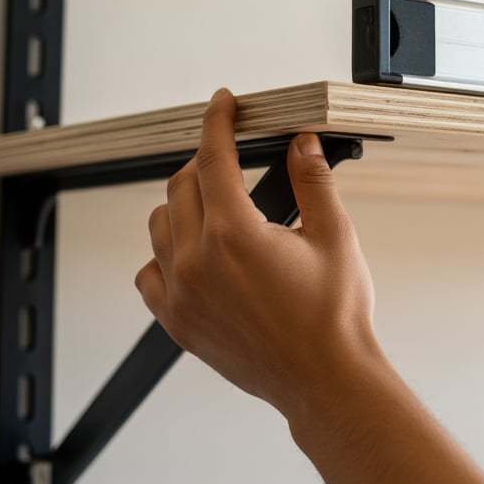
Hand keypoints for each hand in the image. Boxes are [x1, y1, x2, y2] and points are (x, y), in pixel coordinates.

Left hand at [134, 88, 377, 421]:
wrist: (325, 379)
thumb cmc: (334, 315)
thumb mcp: (334, 237)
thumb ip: (313, 182)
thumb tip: (301, 143)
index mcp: (235, 233)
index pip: (213, 158)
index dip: (217, 122)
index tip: (222, 103)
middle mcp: (196, 261)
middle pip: (181, 185)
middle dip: (204, 162)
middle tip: (230, 160)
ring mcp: (180, 294)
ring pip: (160, 224)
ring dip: (182, 205)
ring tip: (216, 208)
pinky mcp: (176, 322)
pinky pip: (149, 272)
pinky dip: (165, 253)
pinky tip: (194, 255)